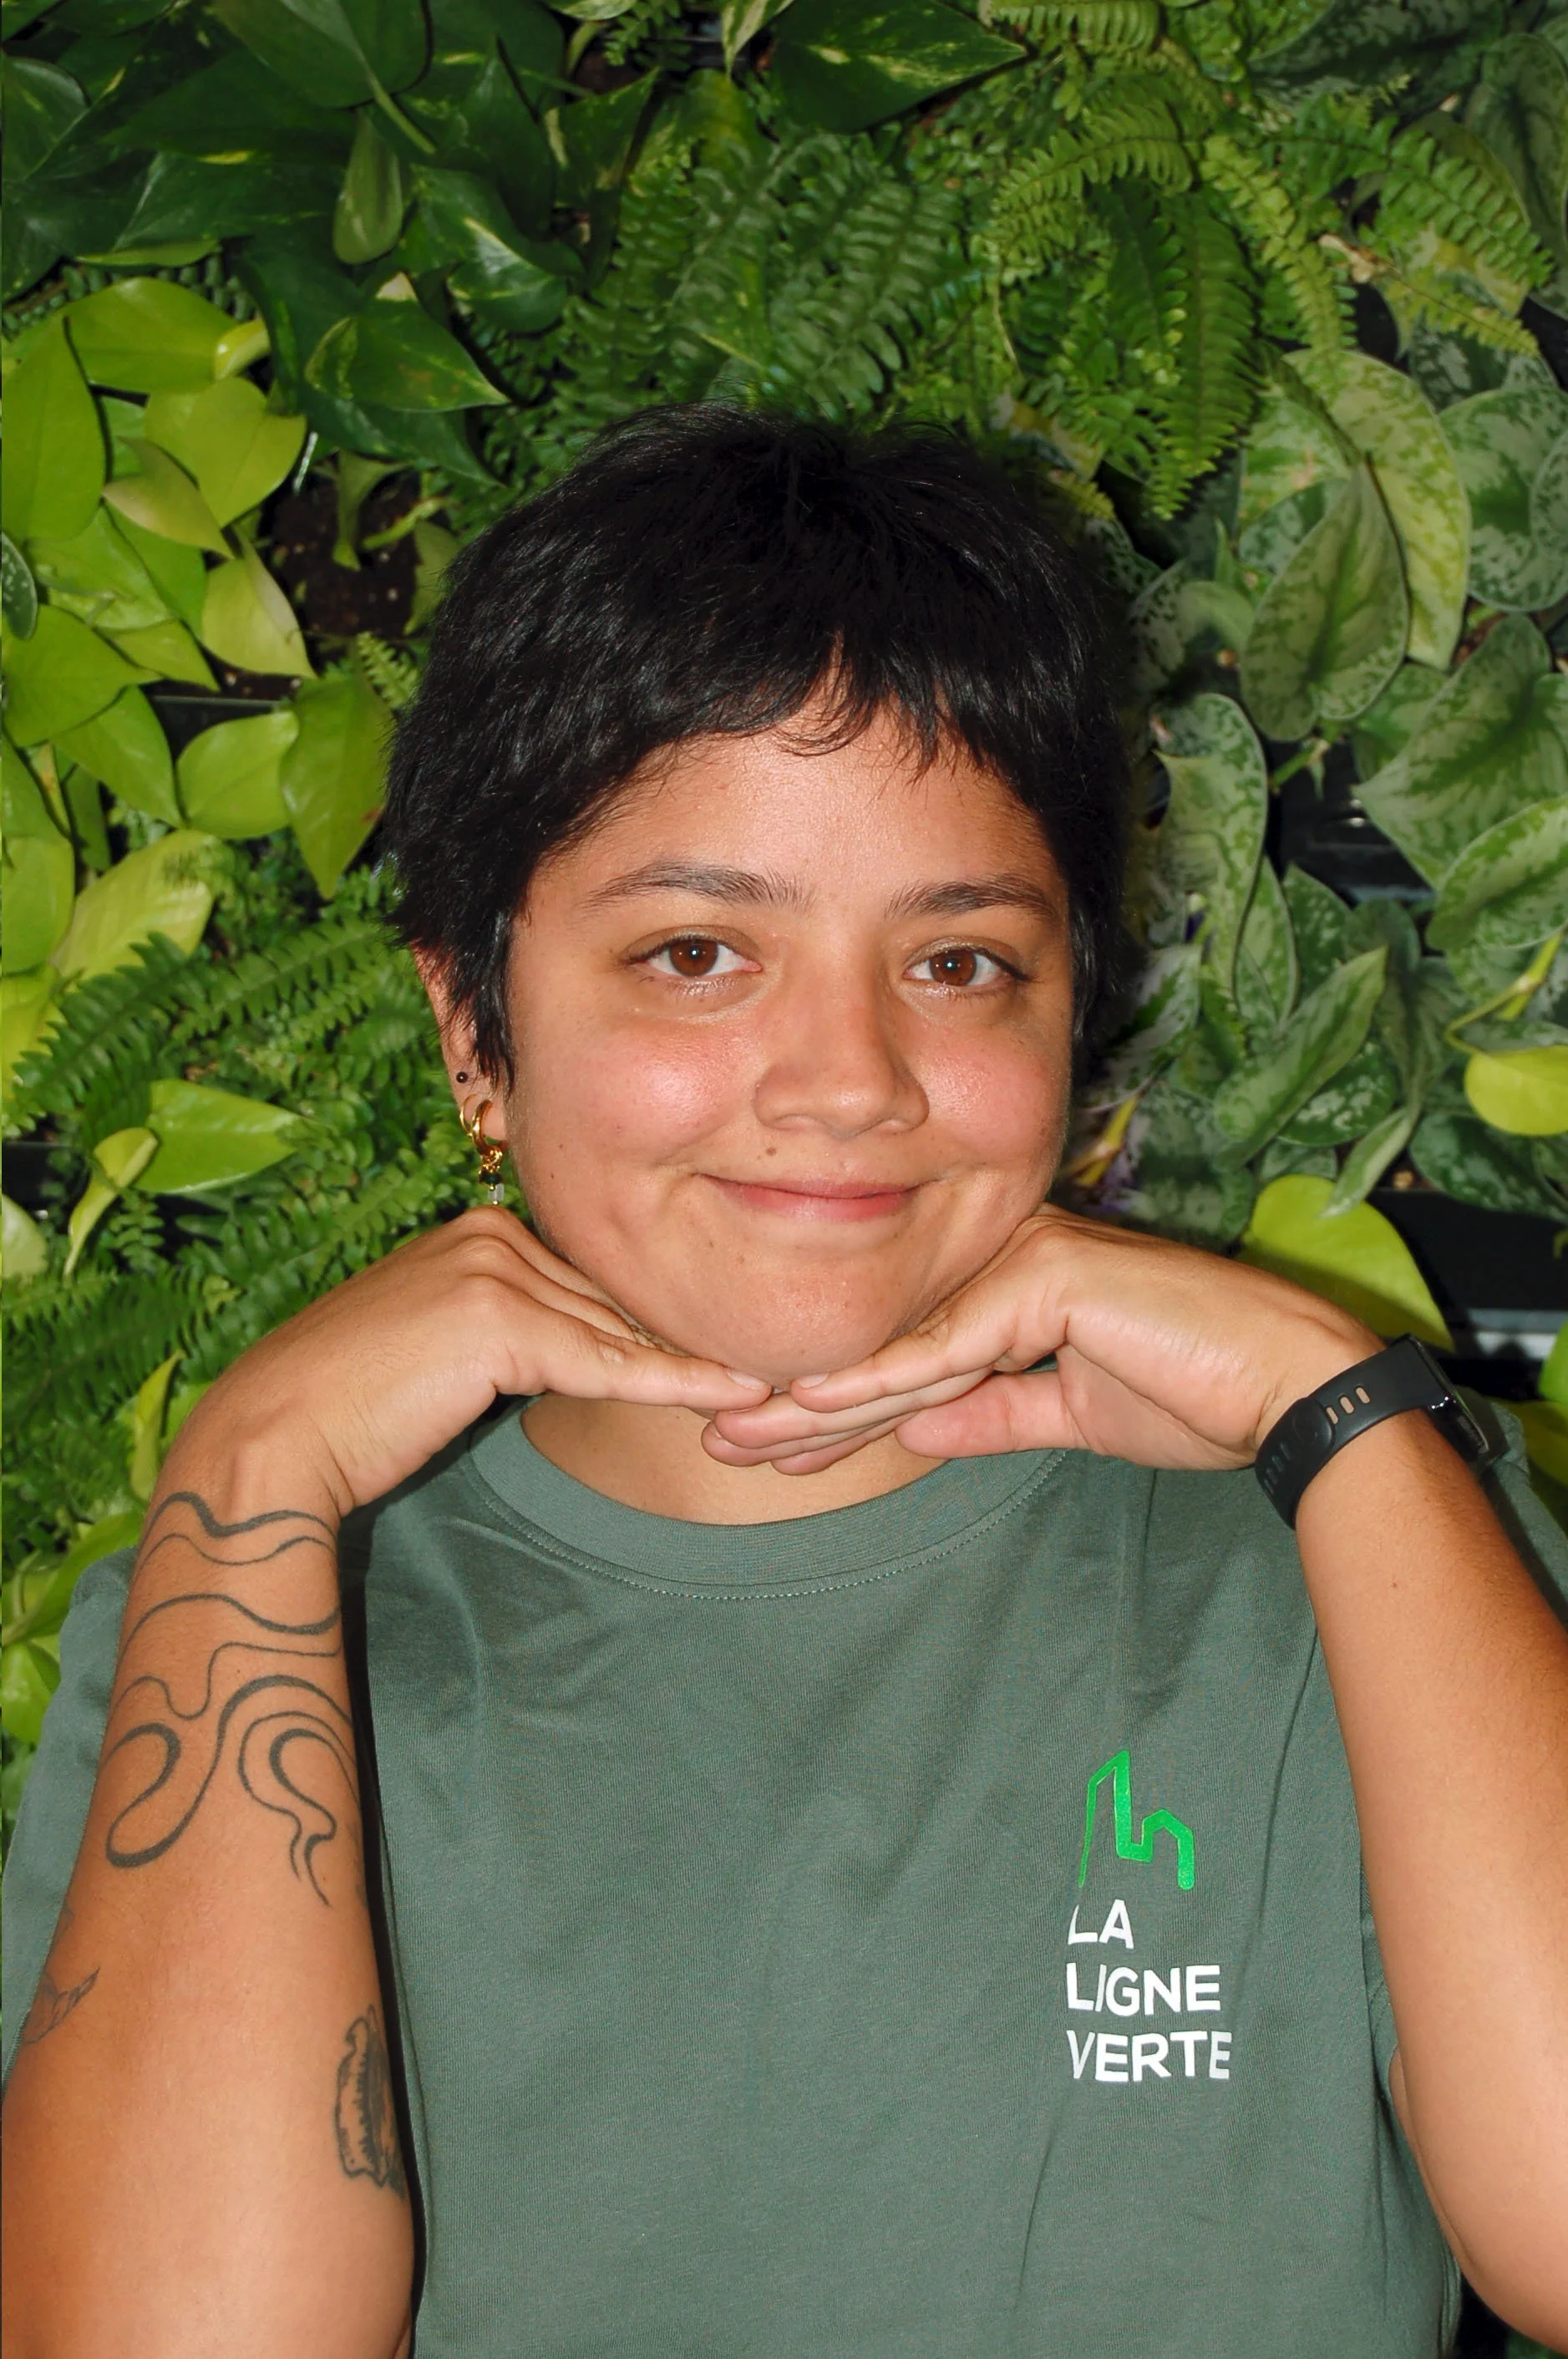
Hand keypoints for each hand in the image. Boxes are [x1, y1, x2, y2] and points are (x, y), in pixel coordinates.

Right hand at [170, 1207, 771, 1519]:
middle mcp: (493, 1231)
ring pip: (619, 1331)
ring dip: (699, 1366)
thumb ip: (518, 1335)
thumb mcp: (450, 1351)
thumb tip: (596, 1355)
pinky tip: (738, 1395)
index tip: (730, 1358)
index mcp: (483, 1228)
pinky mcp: (498, 1319)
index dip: (656, 1331)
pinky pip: (607, 1363)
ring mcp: (494, 1267)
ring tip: (782, 1388)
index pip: (594, 1284)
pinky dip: (677, 1384)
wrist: (278, 1432)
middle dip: (687, 1343)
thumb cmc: (354, 1407)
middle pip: (613, 1302)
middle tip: (779, 1371)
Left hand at [704, 1206, 1375, 1475]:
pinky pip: (948, 1346)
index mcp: (1007, 1281)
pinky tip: (814, 1405)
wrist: (1282, 1391)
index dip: (828, 1399)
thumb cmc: (1191, 1394)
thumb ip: (984, 1411)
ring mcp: (1020, 1259)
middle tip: (715, 1435)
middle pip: (881, 1337)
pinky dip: (880, 1380)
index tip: (761, 1441)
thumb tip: (908, 1428)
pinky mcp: (1045, 1277)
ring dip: (813, 1398)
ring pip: (899, 1342)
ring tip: (738, 1433)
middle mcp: (1002, 1256)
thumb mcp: (1063, 1414)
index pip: (900, 1347)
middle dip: (795, 1397)